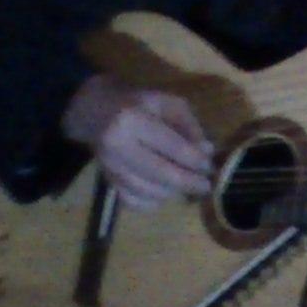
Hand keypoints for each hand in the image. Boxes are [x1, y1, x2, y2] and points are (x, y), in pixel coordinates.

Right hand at [62, 74, 213, 208]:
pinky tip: (165, 193)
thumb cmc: (138, 104)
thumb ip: (189, 125)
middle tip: (206, 186)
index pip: (171, 145)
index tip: (210, 166)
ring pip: (148, 190)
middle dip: (188, 182)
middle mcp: (117, 145)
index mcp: (133, 119)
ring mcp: (110, 166)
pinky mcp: (107, 180)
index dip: (194, 159)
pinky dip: (152, 202)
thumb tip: (207, 151)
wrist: (96, 112)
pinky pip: (133, 201)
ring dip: (173, 192)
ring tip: (187, 186)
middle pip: (159, 173)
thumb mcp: (166, 103)